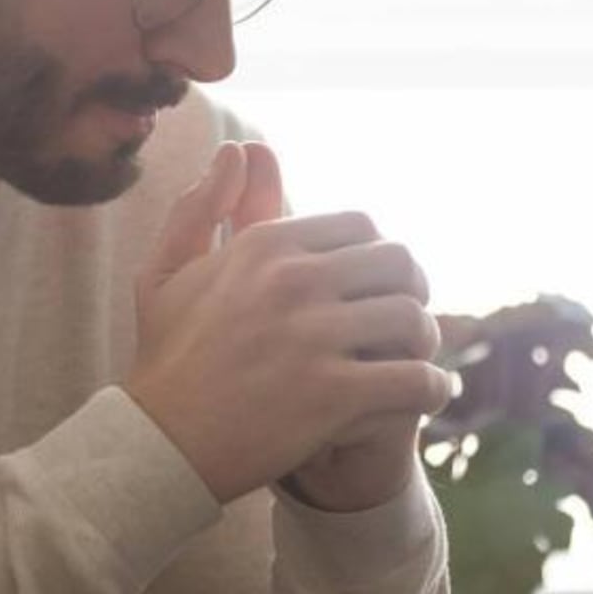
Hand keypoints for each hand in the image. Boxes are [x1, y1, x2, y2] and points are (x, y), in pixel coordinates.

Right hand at [124, 142, 449, 504]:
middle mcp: (293, 282)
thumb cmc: (166, 358)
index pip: (361, 225)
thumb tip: (237, 150)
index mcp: (264, 247)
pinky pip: (416, 380)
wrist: (158, 443)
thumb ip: (201, 205)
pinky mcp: (332, 397)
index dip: (377, 254)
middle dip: (412, 289)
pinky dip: (433, 387)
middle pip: (399, 262)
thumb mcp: (167, 270)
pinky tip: (427, 393)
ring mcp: (314, 339)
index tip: (375, 284)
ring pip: (415, 320)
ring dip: (426, 341)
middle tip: (406, 320)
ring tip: (418, 359)